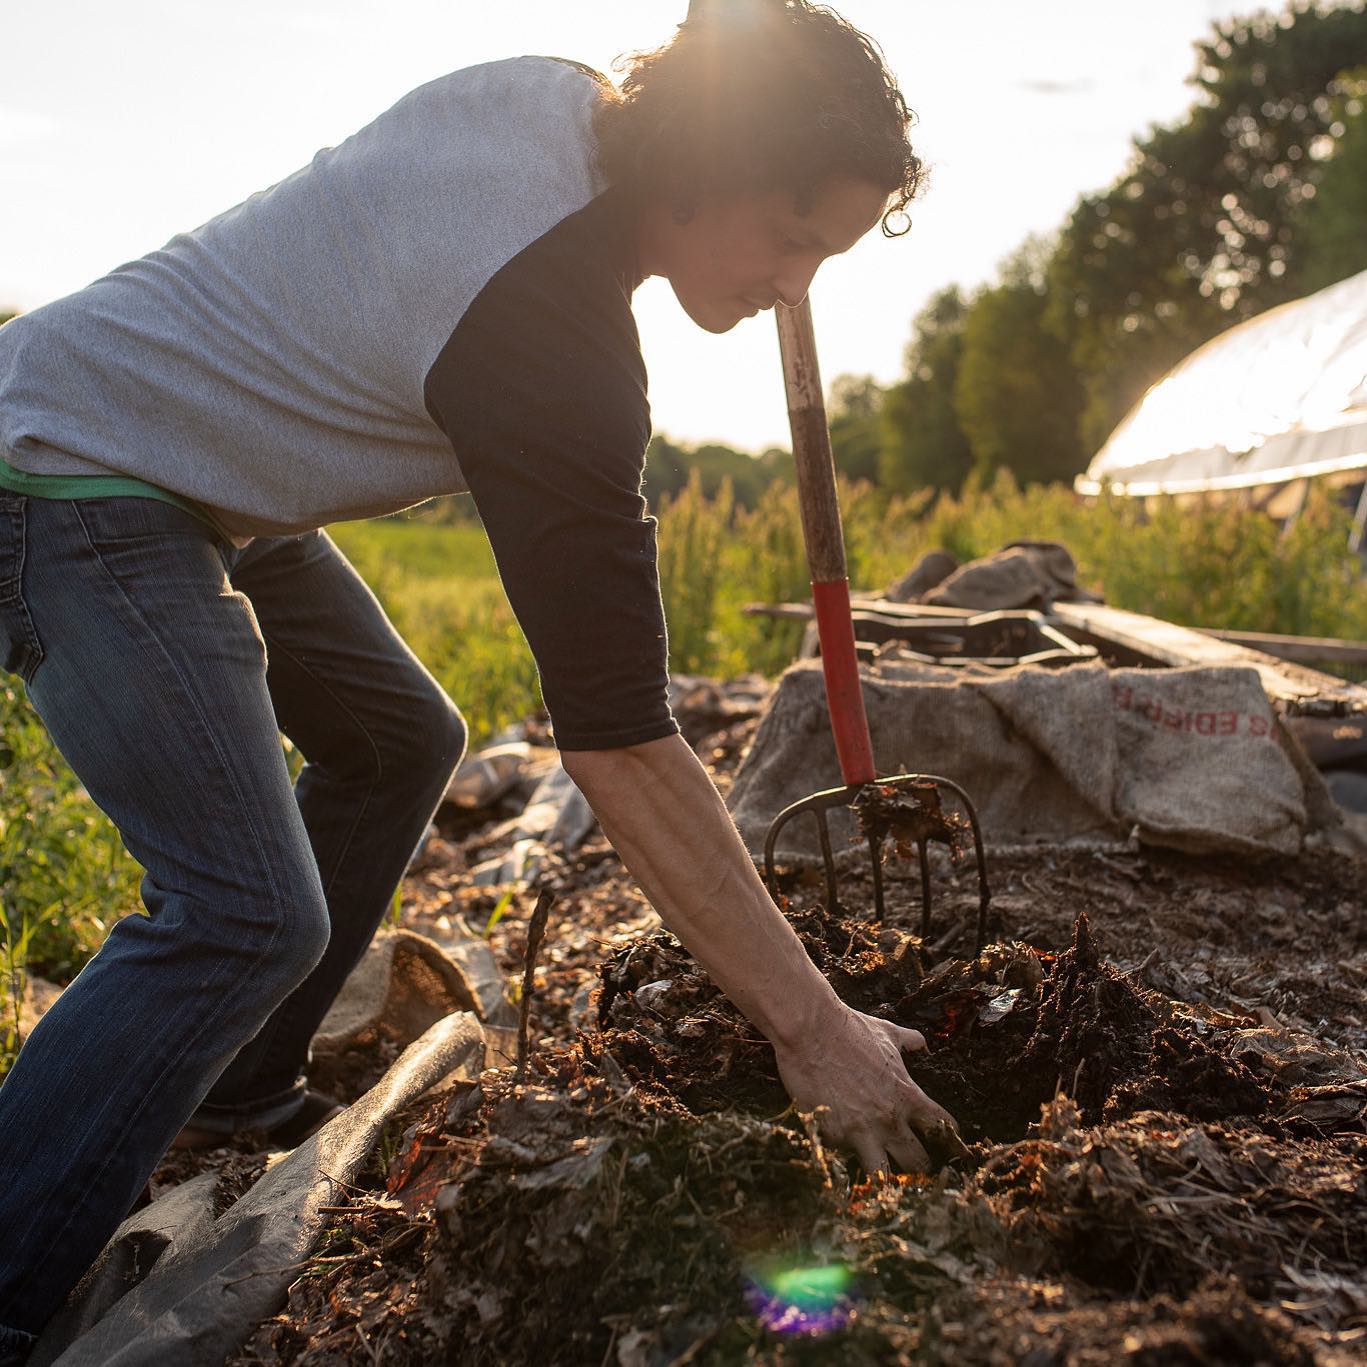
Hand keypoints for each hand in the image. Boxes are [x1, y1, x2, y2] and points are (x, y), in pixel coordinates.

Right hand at [771, 1003, 961, 1177]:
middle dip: (918, 1167)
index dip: (947, 1137)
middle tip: (912, 1166)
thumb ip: (910, 1042)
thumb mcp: (887, 1032)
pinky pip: (842, 1159)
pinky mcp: (832, 1137)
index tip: (945, 1142)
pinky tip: (840, 1152)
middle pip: (920, 1164)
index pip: (944, 1128)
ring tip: (881, 1179)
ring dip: (884, 1178)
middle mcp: (890, 1121)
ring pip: (884, 1178)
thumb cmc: (850, 1029)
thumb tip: (923, 1043)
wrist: (811, 1031)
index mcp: (908, 1097)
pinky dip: (843, 1157)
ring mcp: (861, 1133)